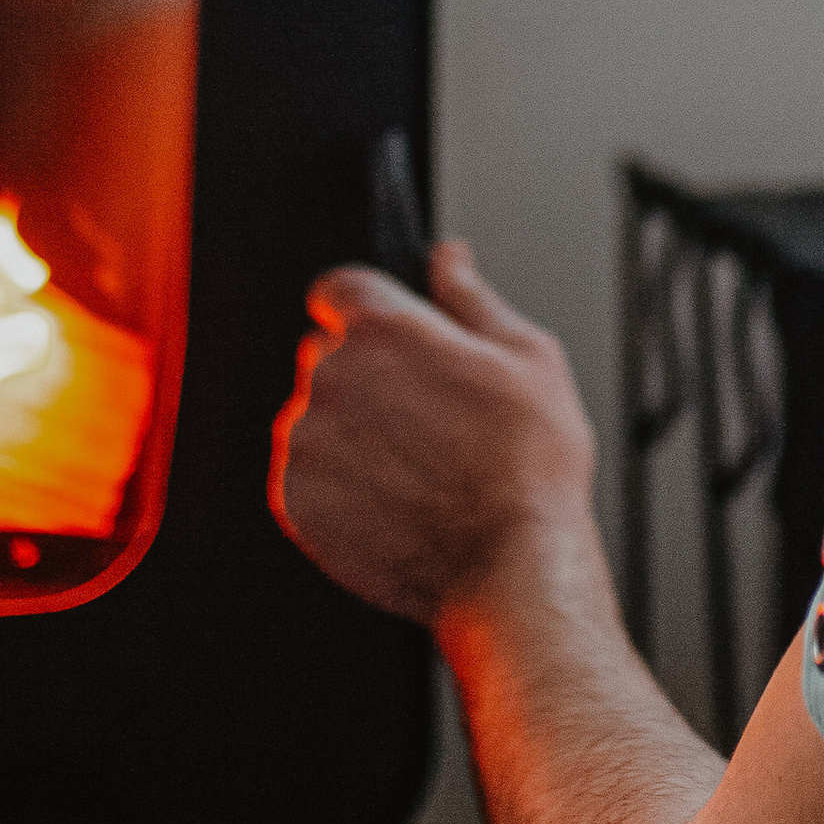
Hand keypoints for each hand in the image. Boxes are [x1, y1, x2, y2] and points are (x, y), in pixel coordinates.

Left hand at [269, 240, 599, 630]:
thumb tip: (449, 259)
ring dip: (351, 432)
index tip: (392, 343)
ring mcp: (308, 441)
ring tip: (415, 468)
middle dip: (368, 376)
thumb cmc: (529, 464)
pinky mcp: (295, 500)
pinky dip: (338, 485)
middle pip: (327, 354)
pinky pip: (305, 475)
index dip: (369, 312)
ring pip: (315, 417)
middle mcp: (332, 377)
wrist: (510, 565)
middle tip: (427, 418)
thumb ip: (471, 297)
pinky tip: (392, 498)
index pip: (339, 290)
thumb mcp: (528, 356)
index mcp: (384, 330)